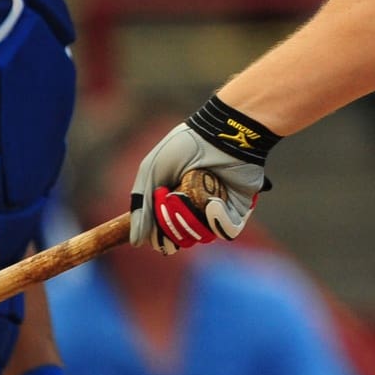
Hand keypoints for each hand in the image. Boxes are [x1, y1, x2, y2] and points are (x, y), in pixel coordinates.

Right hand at [128, 122, 267, 255]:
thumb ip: (142, 206)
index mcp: (172, 202)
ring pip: (203, 236)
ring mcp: (217, 210)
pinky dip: (219, 222)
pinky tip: (214, 204)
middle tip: (175, 204)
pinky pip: (228, 230)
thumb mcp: (152, 171)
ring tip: (195, 200)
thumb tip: (136, 242)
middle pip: (182, 237)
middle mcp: (194, 209)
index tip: (157, 237)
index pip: (164, 232)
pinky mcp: (238, 208)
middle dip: (175, 227)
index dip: (159, 237)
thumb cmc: (185, 146)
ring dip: (196, 224)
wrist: (221, 132)